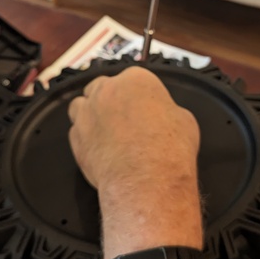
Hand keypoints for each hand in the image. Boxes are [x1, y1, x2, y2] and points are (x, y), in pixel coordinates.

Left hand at [67, 66, 199, 193]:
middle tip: (123, 119)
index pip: (132, 79)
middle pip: (101, 87)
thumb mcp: (184, 121)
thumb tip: (162, 117)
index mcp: (136, 80)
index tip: (144, 109)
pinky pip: (76, 132)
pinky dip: (85, 138)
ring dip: (90, 114)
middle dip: (109, 99)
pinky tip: (99, 150)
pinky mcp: (76, 138)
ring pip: (80, 105)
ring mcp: (87, 113)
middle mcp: (107, 90)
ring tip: (106, 132)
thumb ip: (167, 110)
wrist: (146, 180)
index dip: (137, 95)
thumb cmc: (170, 149)